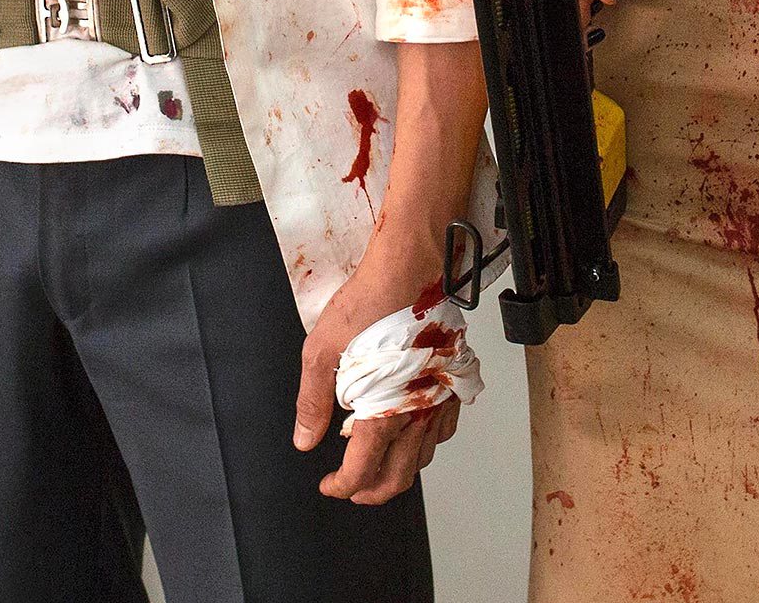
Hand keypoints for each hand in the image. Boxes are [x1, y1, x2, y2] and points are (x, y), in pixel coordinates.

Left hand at [291, 236, 465, 502]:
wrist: (411, 269)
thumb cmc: (371, 302)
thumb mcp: (322, 351)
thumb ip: (313, 402)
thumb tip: (305, 438)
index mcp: (385, 411)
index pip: (363, 471)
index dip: (342, 486)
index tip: (329, 485)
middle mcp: (418, 413)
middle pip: (398, 477)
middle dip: (371, 490)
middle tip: (351, 486)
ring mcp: (440, 400)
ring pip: (424, 457)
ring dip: (398, 468)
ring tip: (376, 458)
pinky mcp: (453, 383)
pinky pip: (444, 429)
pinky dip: (425, 442)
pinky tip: (410, 429)